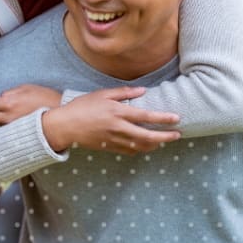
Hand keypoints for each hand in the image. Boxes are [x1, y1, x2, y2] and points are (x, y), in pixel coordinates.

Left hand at [0, 84, 62, 124]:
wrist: (60, 117)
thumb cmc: (46, 99)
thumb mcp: (26, 88)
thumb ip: (9, 92)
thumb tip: (0, 97)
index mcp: (9, 104)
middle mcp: (7, 118)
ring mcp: (11, 127)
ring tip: (3, 106)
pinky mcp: (16, 132)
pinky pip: (1, 126)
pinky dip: (1, 119)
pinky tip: (10, 114)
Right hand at [41, 86, 180, 154]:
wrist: (65, 126)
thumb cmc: (82, 106)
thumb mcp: (102, 94)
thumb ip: (124, 93)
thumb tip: (143, 91)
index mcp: (117, 112)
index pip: (146, 117)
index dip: (163, 119)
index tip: (176, 119)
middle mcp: (118, 128)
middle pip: (147, 136)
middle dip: (164, 137)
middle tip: (177, 135)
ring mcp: (114, 140)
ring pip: (140, 147)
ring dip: (155, 145)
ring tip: (164, 141)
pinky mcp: (109, 148)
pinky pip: (130, 151)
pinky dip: (141, 149)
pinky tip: (147, 146)